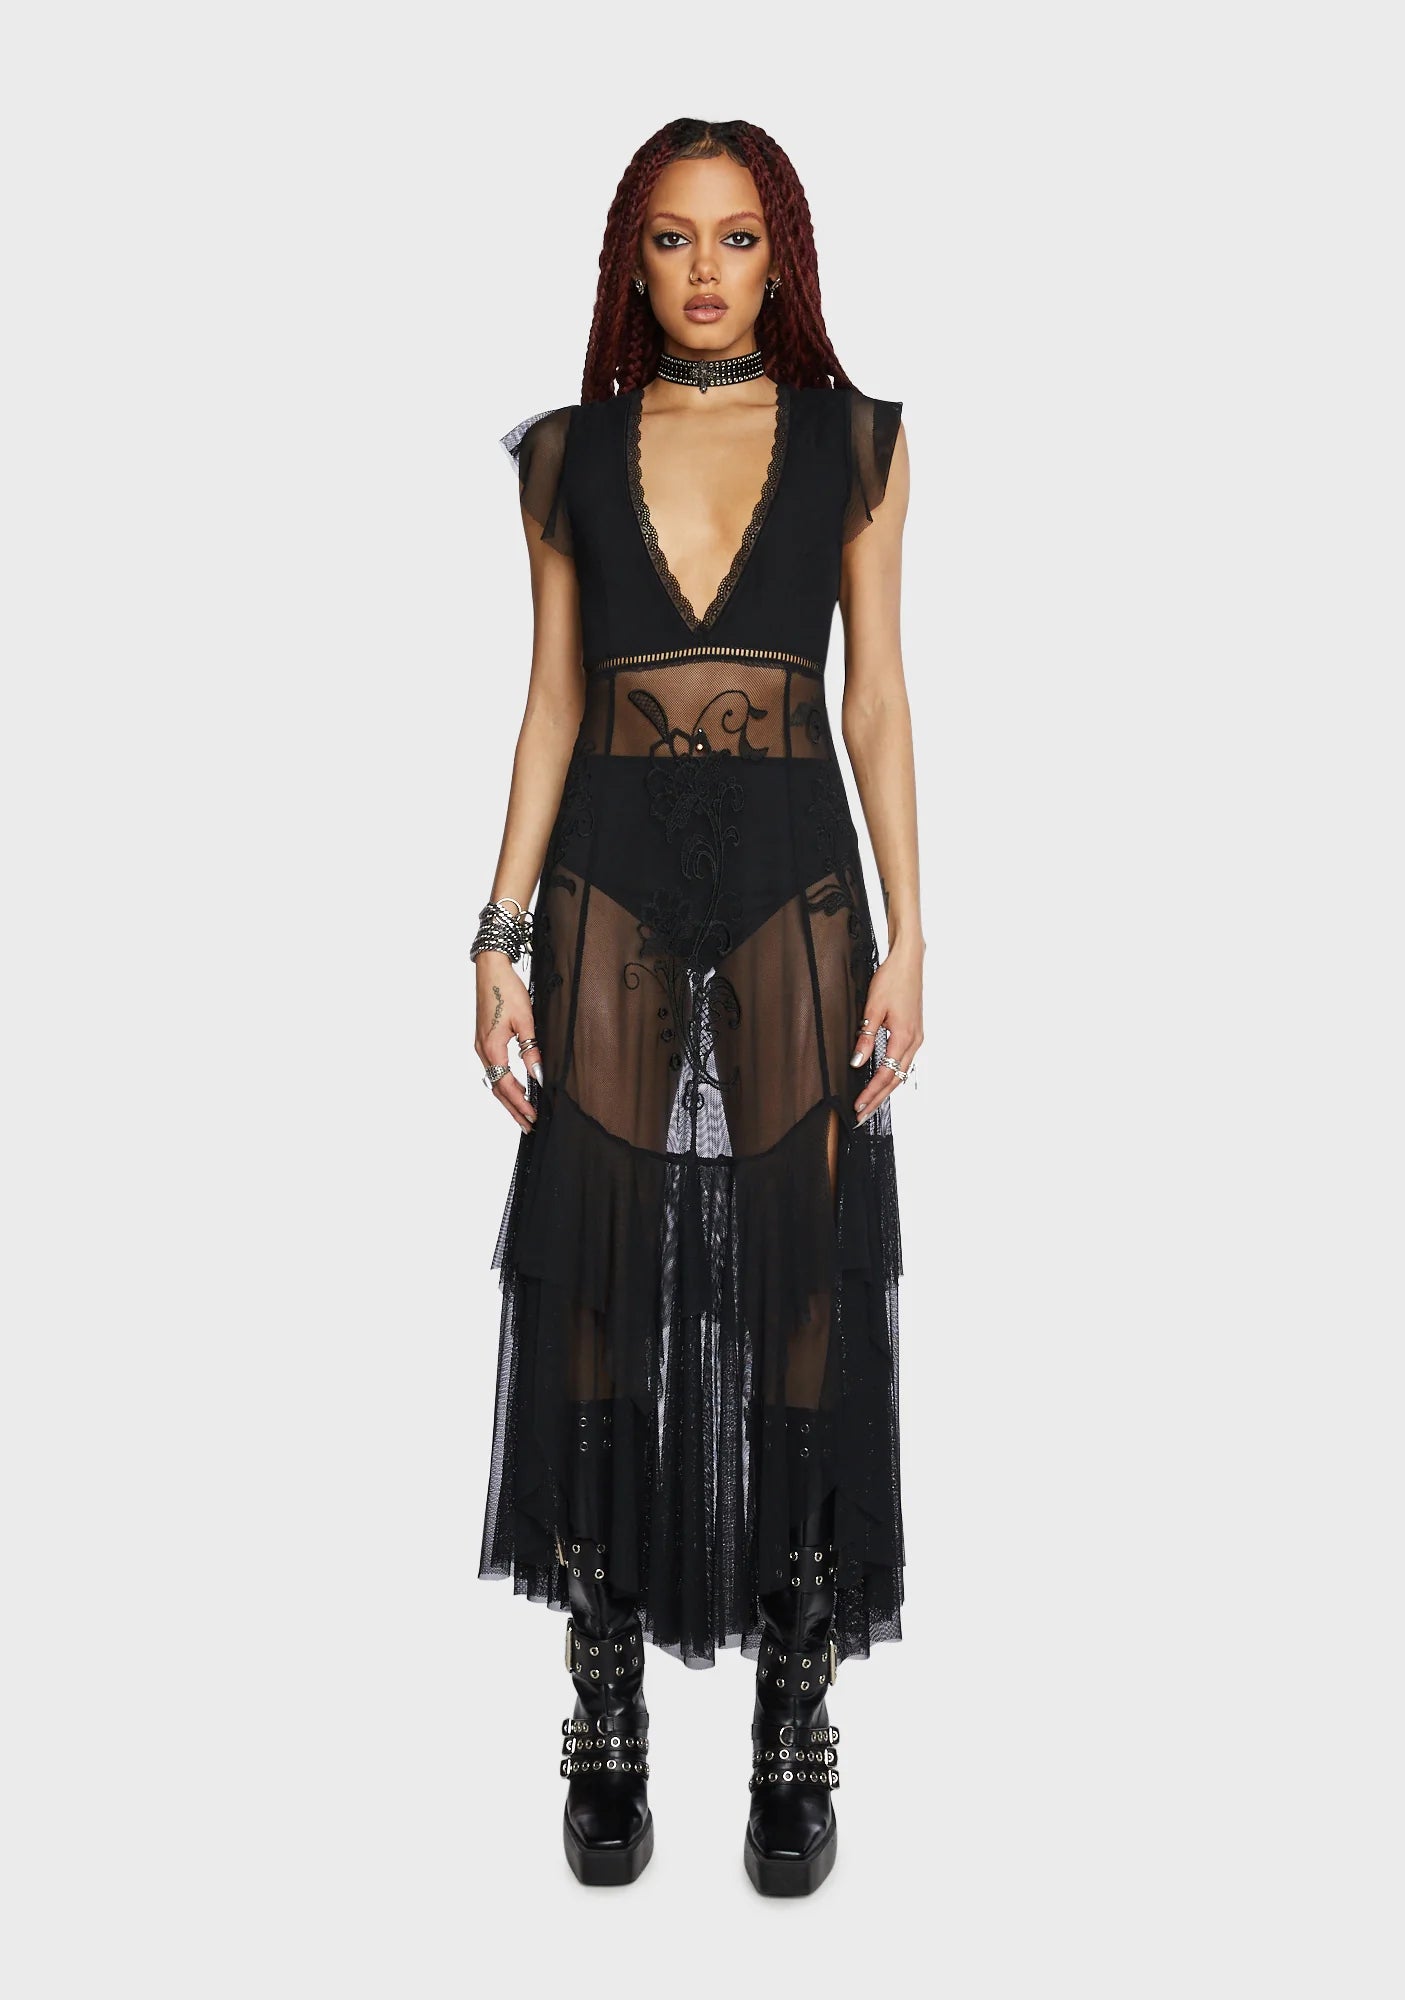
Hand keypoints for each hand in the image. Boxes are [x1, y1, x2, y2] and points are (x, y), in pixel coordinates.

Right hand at [475, 955, 542, 1132]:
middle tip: (529, 1125)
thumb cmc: (507, 990)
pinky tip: (514, 1088)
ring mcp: (481, 1046)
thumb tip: (539, 1074)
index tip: (534, 1115)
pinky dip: (504, 1083)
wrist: (490, 970)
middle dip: (513, 1108)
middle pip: (497, 1088)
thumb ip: (531, 1049)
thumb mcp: (526, 1020)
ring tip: (523, 1113)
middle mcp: (482, 1050)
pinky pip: (493, 1069)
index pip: (506, 1085)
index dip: (521, 1102)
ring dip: (508, 1098)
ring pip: (494, 1080)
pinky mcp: (483, 1040)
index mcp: (491, 1047)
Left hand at [850, 944, 923, 1123]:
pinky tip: (882, 1082)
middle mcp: (915, 1041)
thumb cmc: (891, 980)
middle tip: (861, 1116)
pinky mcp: (915, 1033)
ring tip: (869, 1104)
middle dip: (877, 1099)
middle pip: (895, 1080)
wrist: (909, 962)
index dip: (870, 1093)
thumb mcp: (873, 1008)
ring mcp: (917, 1038)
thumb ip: (865, 1037)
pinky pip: (904, 1062)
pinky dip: (892, 1076)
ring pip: (901, 1073)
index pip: (885, 1074)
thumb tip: (856, 1063)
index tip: (857, 1106)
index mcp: (905, 1037)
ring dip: (884, 1090)